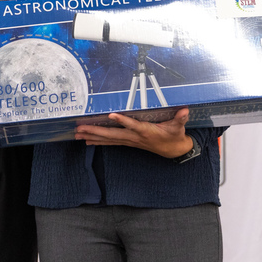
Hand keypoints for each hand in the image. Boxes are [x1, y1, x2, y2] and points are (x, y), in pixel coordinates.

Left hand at [75, 109, 193, 158]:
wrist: (174, 150)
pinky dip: (99, 141)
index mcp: (146, 131)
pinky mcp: (129, 142)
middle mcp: (135, 137)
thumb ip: (180, 118)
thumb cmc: (174, 135)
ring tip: (78, 134)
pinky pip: (111, 142)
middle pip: (113, 134)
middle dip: (96, 132)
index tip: (112, 115)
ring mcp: (130, 141)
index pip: (133, 125)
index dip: (123, 120)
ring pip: (109, 139)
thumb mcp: (179, 127)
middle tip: (80, 129)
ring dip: (93, 136)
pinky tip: (87, 140)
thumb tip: (184, 111)